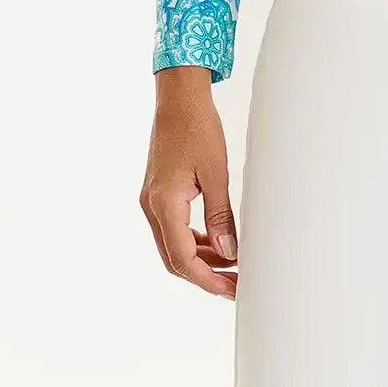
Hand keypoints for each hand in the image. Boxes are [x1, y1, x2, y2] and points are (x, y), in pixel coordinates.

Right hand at [139, 68, 238, 299]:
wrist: (178, 97)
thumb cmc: (197, 126)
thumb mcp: (215, 172)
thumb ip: (220, 215)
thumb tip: (230, 252)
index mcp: (164, 203)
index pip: (182, 259)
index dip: (207, 279)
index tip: (231, 289)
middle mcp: (151, 206)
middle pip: (174, 258)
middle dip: (205, 275)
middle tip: (236, 284)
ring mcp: (151, 200)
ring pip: (173, 244)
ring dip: (200, 258)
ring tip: (232, 265)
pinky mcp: (158, 192)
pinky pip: (173, 227)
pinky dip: (193, 240)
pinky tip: (216, 241)